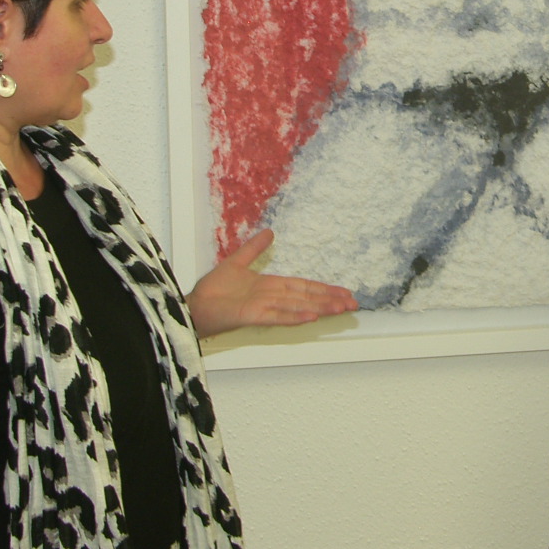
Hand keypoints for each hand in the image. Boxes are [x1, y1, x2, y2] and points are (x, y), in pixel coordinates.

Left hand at [186, 229, 357, 337]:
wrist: (194, 305)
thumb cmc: (212, 290)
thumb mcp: (237, 261)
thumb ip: (254, 248)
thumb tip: (270, 232)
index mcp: (270, 286)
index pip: (303, 287)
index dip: (324, 289)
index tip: (344, 292)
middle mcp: (271, 298)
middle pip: (306, 298)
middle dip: (330, 300)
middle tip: (354, 303)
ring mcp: (264, 308)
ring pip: (298, 307)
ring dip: (320, 308)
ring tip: (341, 308)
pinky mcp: (252, 316)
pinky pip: (277, 316)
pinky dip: (295, 316)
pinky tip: (312, 316)